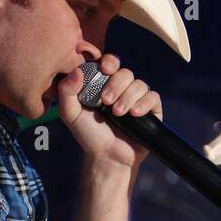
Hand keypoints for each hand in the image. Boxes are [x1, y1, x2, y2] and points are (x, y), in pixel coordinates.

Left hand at [56, 54, 161, 168]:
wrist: (107, 157)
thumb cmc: (89, 136)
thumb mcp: (71, 114)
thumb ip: (66, 92)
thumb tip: (76, 70)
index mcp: (104, 85)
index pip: (110, 63)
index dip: (110, 62)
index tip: (105, 69)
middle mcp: (122, 89)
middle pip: (125, 72)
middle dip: (116, 84)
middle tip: (106, 101)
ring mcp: (137, 99)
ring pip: (139, 84)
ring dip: (128, 97)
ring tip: (118, 114)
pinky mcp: (150, 110)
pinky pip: (153, 97)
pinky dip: (144, 103)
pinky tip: (134, 114)